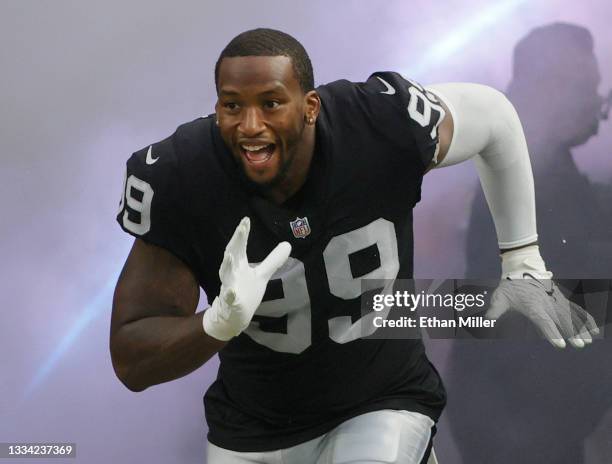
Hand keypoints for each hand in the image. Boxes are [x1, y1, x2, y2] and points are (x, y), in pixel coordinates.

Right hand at [203, 217, 290, 340]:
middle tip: (241, 229)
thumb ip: (273, 260)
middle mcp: (232, 273)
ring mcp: (229, 287)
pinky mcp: (231, 303)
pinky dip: (230, 295)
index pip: (240, 246)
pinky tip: (231, 292)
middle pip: (232, 255)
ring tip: (230, 256)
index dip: (242, 234)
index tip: (246, 219)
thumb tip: (288, 243)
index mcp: (239, 265)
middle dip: (236, 242)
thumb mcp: (262, 275)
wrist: (232, 316)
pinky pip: (229, 299)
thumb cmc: (245, 291)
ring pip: (226, 275)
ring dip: (227, 265)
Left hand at [486, 277, 598, 348]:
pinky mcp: (560, 298)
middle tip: (580, 345)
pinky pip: (575, 310)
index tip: (560, 344)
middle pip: (562, 321)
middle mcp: (547, 304)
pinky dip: (585, 319)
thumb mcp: (500, 297)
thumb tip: (486, 320)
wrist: (522, 268)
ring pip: (572, 316)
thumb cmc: (510, 286)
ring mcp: (555, 301)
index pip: (544, 322)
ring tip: (589, 340)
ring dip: (581, 328)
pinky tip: (593, 330)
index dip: (552, 333)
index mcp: (534, 307)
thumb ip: (495, 310)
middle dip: (572, 333)